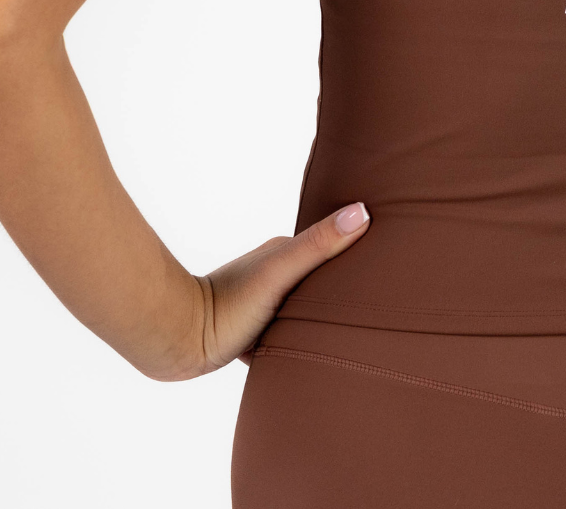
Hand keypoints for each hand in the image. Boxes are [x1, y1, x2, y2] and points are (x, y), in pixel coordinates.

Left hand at [178, 201, 371, 378]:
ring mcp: (261, 304)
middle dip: (341, 286)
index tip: (387, 254)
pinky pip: (286, 335)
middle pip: (318, 279)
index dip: (356, 250)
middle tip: (375, 300)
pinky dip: (301, 340)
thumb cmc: (228, 303)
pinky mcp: (251, 334)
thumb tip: (362, 211)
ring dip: (320, 317)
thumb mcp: (280, 271)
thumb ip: (319, 245)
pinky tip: (314, 353)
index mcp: (282, 252)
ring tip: (351, 330)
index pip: (330, 246)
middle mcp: (272, 274)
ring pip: (302, 309)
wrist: (178, 341)